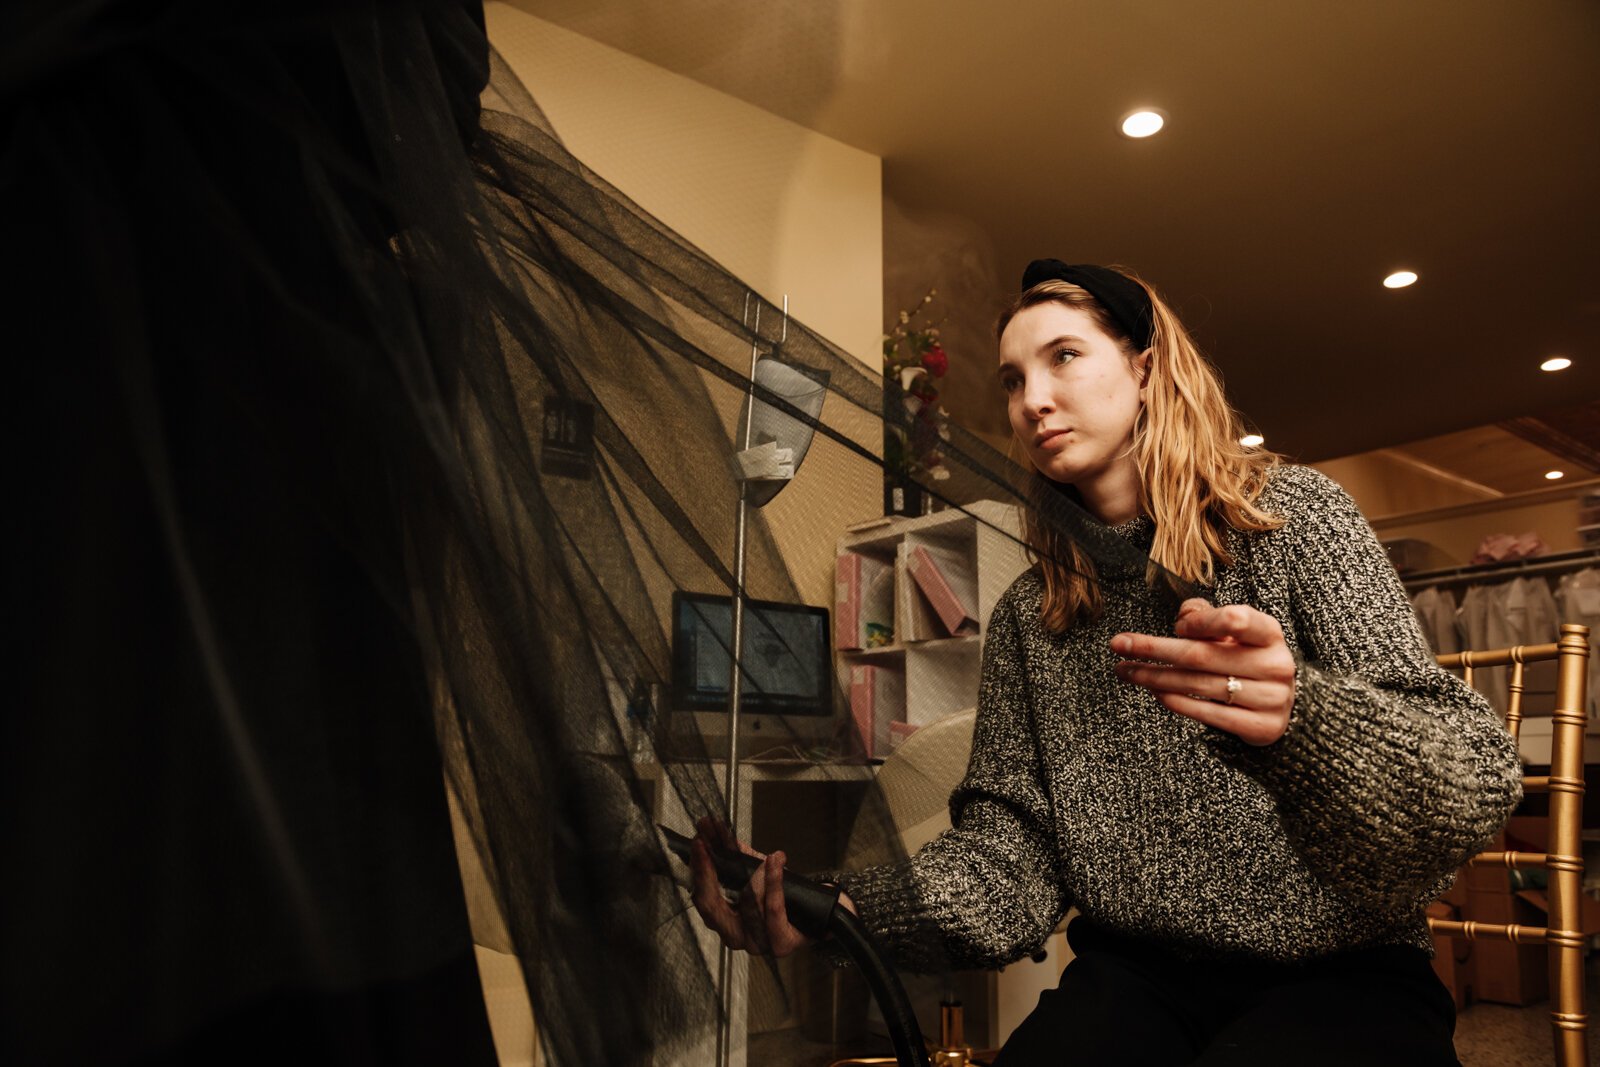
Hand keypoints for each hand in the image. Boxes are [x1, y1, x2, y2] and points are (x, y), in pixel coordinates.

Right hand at [688, 817, 811, 956]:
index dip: (697, 870)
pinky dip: (773, 884)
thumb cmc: (783, 898)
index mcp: (724, 921)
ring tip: (751, 852)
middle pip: (711, 907)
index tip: (698, 843)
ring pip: (745, 907)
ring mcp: (756, 943)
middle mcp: (734, 936)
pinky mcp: (780, 943)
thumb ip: (736, 855)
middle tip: (707, 844)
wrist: (816, 917)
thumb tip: (716, 830)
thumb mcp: (756, 872)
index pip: (702, 897)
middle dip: (707, 872)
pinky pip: (773, 911)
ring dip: (751, 876)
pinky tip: (774, 862)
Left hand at [1111, 598, 1296, 745]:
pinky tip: (1153, 691)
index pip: (1237, 620)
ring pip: (1198, 685)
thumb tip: (1184, 619)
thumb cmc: (1249, 658)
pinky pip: (1207, 713)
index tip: (1176, 626)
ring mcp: (1269, 698)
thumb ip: (1207, 616)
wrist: (1287, 705)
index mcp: (1269, 634)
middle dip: (1154, 649)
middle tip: (1118, 645)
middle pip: (1202, 656)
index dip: (1204, 622)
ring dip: (1154, 676)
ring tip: (1125, 671)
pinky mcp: (1258, 726)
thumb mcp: (1236, 631)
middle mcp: (1274, 665)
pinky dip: (1175, 701)